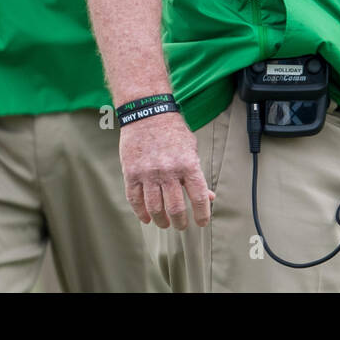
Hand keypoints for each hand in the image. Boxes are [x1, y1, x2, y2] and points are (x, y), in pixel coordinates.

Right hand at [118, 110, 214, 229]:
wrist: (147, 113)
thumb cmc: (173, 131)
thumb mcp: (191, 149)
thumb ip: (197, 174)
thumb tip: (208, 197)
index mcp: (188, 164)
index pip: (199, 197)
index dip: (202, 214)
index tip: (201, 223)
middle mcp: (168, 171)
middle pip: (176, 208)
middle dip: (180, 222)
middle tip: (182, 226)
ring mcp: (148, 173)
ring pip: (155, 208)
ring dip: (161, 220)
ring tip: (165, 223)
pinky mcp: (131, 173)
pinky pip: (135, 200)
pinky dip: (141, 213)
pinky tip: (147, 218)